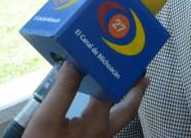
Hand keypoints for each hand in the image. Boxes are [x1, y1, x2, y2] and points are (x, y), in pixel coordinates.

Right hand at [24, 62, 148, 137]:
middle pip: (128, 110)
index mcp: (97, 124)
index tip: (126, 59)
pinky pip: (109, 126)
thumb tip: (75, 64)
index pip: (114, 91)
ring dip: (126, 102)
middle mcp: (104, 134)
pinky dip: (111, 112)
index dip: (118, 73)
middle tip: (142, 77)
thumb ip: (63, 90)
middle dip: (137, 92)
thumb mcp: (47, 118)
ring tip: (125, 87)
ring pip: (120, 119)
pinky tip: (102, 107)